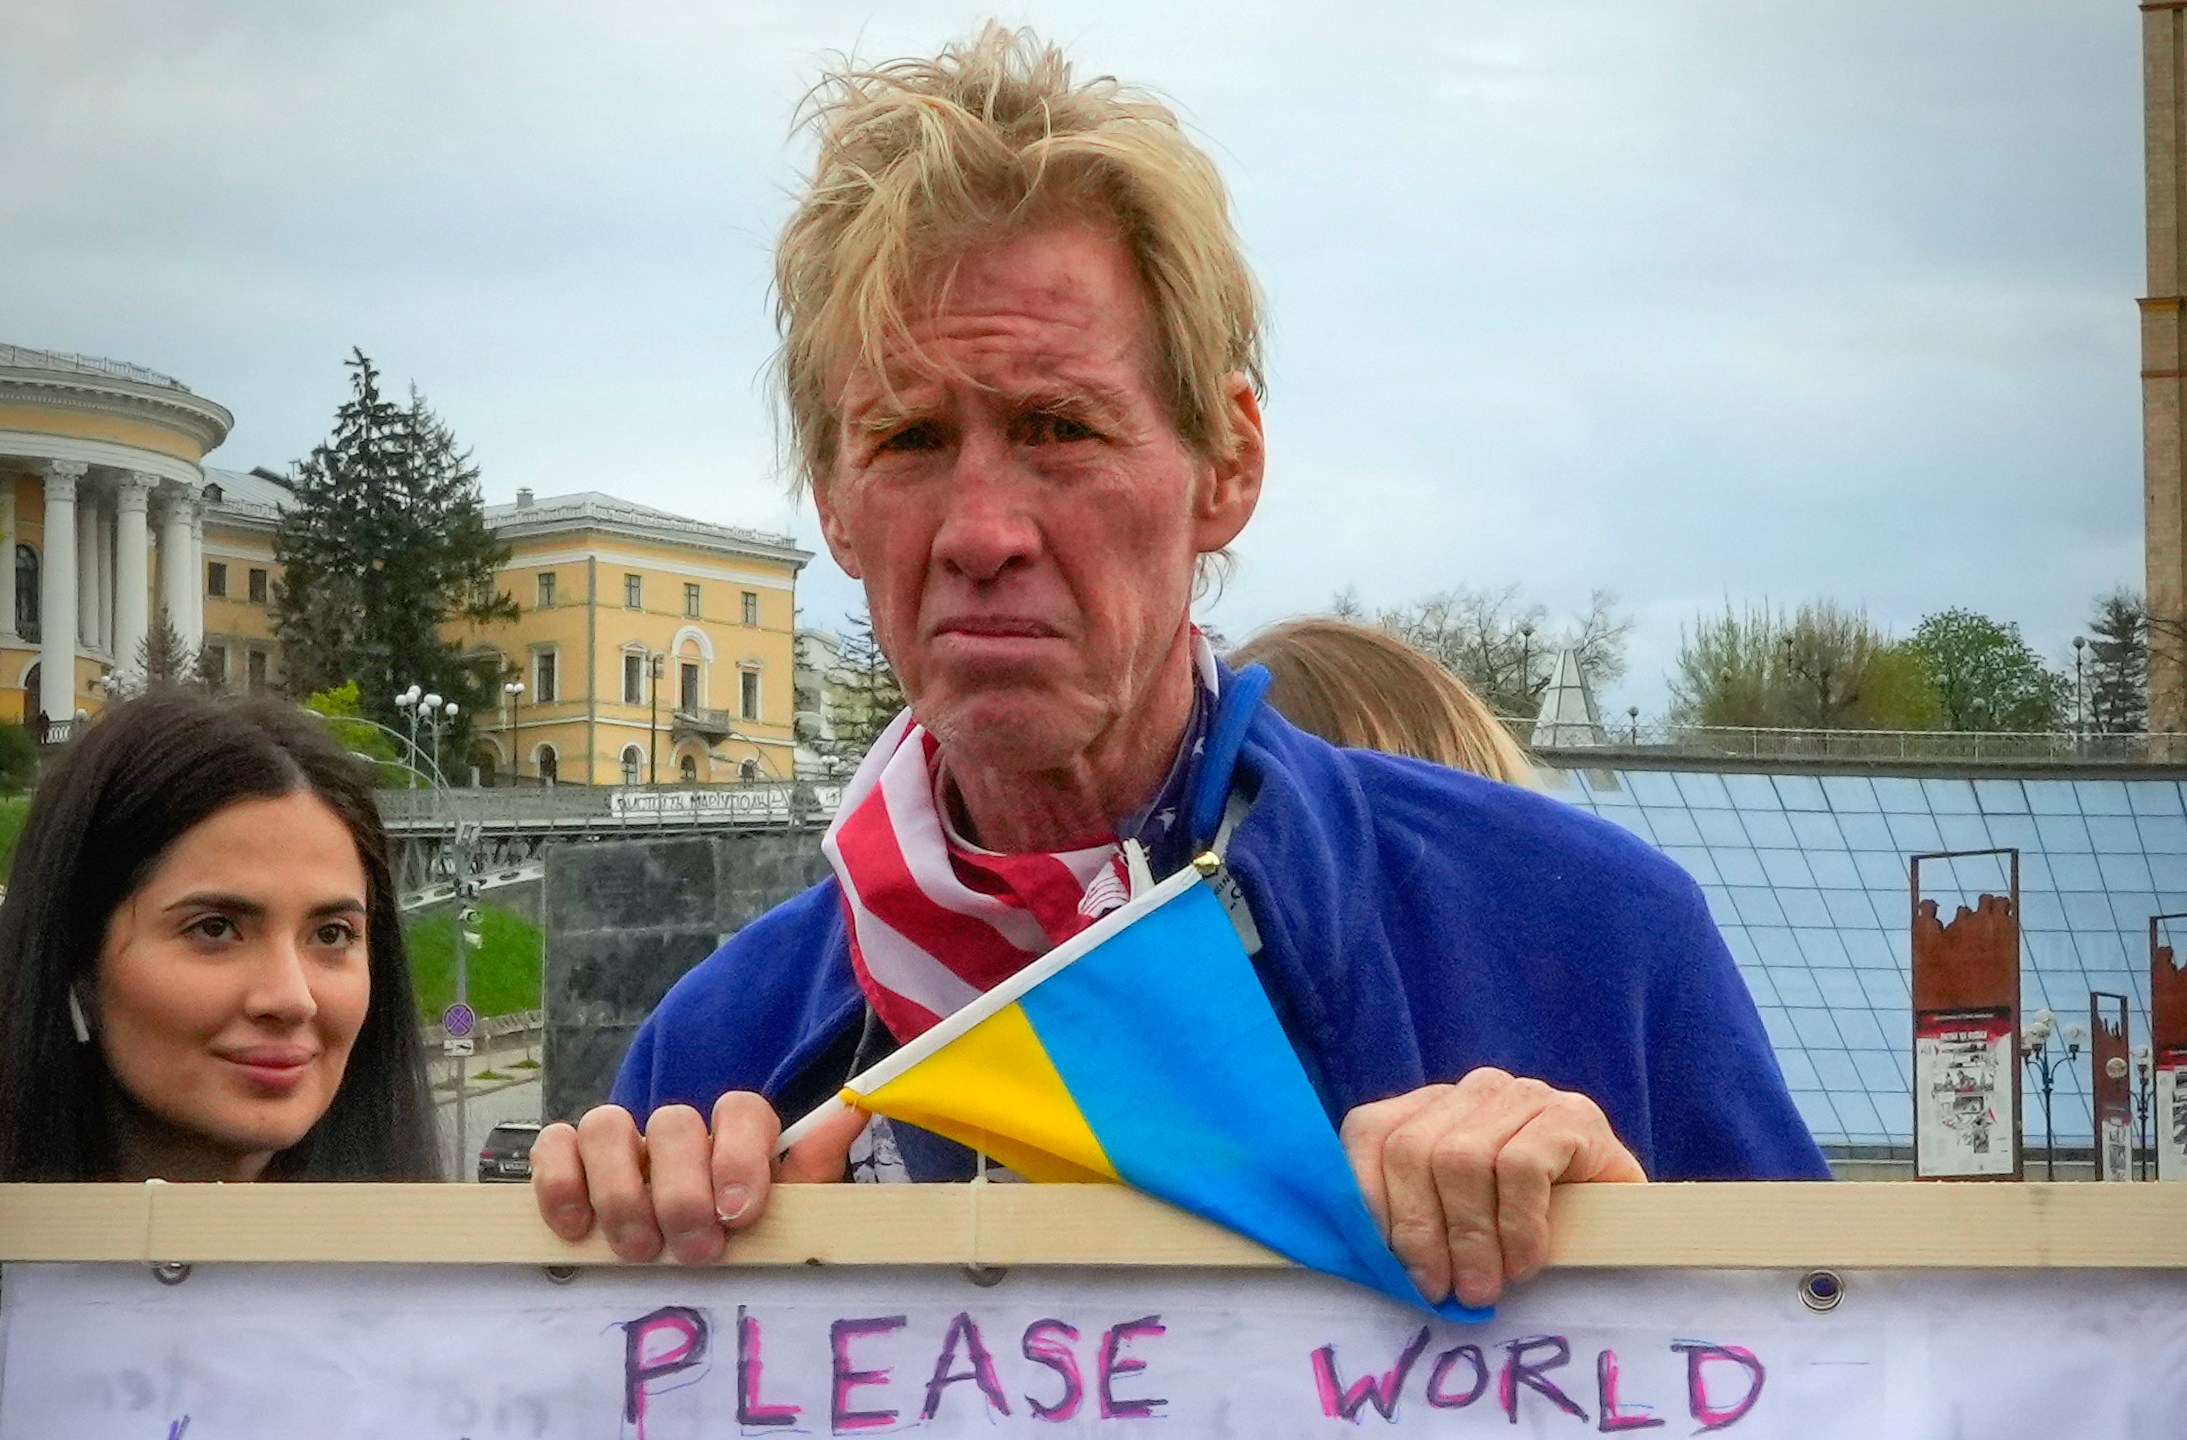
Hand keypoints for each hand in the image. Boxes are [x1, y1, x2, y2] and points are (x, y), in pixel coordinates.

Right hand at [531, 1092, 867, 1262]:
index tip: (740, 1214)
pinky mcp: (569, 1162)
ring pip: (605, 1124)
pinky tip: (577, 1228)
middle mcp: (678, 1130)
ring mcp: (621, 1142)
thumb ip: (812, 1170)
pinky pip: (554, 1146)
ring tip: (640, 1250)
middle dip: (682, 1192)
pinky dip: (559, 1181)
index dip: (738, 1156)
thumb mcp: (786, 1215)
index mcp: (736, 1133)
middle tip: (696, 1251)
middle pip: (672, 1122)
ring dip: (621, 1191)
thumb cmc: (740, 1241)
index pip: (740, 1110)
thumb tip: (854, 1111)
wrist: (687, 1270)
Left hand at [1340, 1067, 1643, 1307]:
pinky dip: (1517, 1226)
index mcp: (1430, 1106)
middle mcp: (1473, 1090)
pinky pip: (1522, 1168)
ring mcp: (1524, 1095)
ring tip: (1482, 1287)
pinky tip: (1525, 1263)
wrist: (1629, 1222)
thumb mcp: (1457, 1220)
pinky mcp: (1572, 1114)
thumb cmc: (1528, 1229)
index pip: (1369, 1131)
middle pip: (1411, 1149)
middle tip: (1440, 1290)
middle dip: (1420, 1232)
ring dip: (1469, 1238)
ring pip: (1461, 1159)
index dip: (1369, 1201)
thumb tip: (1371, 1262)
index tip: (1386, 1267)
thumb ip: (1413, 1222)